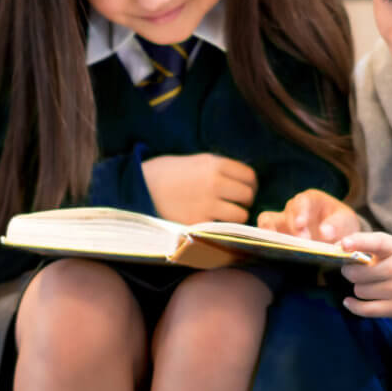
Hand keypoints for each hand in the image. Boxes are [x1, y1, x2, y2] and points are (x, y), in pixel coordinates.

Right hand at [142, 154, 256, 224]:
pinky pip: (223, 228)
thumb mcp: (195, 161)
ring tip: (225, 217)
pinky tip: (212, 225)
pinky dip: (221, 229)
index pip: (250, 176)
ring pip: (240, 215)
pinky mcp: (198, 221)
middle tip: (235, 205)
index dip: (250, 185)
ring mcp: (207, 203)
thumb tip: (241, 180)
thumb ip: (219, 169)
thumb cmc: (166, 173)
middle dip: (244, 202)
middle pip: (247, 196)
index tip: (244, 191)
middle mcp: (214, 182)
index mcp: (214, 164)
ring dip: (236, 218)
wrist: (140, 187)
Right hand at [257, 188, 362, 241]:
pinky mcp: (278, 235)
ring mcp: (283, 220)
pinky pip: (264, 234)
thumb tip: (324, 232)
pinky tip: (269, 249)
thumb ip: (337, 225)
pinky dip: (264, 240)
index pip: (303, 201)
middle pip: (287, 212)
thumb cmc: (342, 224)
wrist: (339, 236)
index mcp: (312, 199)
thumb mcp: (346, 222)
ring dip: (270, 230)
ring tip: (276, 244)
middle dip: (293, 227)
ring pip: (268, 219)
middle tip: (302, 241)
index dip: (300, 212)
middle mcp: (295, 207)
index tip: (301, 225)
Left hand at [337, 232, 391, 317]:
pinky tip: (349, 301)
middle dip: (350, 272)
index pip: (375, 242)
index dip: (357, 242)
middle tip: (354, 270)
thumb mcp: (389, 245)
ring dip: (358, 287)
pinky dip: (353, 306)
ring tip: (368, 283)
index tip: (343, 244)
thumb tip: (337, 247)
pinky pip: (365, 310)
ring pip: (359, 291)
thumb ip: (365, 243)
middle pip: (357, 273)